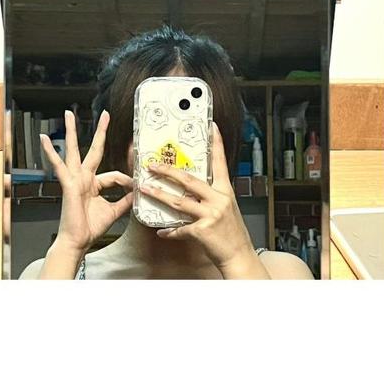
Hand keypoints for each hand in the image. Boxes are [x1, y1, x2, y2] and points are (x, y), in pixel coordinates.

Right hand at [40, 110, 132, 254]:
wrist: (77, 241)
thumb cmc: (90, 228)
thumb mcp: (114, 211)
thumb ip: (125, 200)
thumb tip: (137, 191)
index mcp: (94, 184)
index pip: (114, 174)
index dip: (126, 181)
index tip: (134, 187)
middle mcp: (84, 178)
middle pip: (93, 150)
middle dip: (100, 132)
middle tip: (105, 114)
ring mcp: (75, 179)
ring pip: (74, 150)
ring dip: (72, 131)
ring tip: (69, 114)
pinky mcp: (68, 184)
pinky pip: (59, 165)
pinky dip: (51, 152)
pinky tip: (44, 139)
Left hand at [140, 122, 262, 277]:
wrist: (239, 256)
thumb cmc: (231, 233)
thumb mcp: (226, 209)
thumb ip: (211, 197)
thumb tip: (192, 188)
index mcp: (225, 191)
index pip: (220, 162)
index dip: (216, 143)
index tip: (211, 127)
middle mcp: (219, 199)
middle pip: (189, 180)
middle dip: (167, 171)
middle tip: (152, 165)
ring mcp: (211, 214)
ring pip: (178, 202)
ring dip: (159, 195)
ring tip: (145, 190)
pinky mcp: (202, 230)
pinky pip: (180, 228)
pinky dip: (169, 231)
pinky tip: (162, 232)